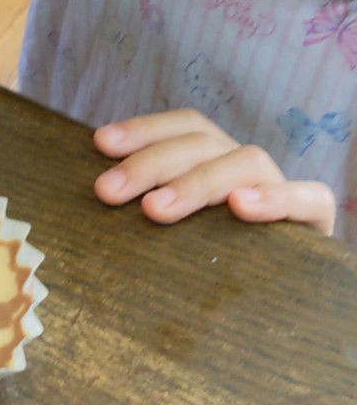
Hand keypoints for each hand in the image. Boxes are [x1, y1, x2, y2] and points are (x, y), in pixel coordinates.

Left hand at [93, 109, 334, 234]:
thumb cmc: (210, 247)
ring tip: (156, 208)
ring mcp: (277, 185)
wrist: (284, 285)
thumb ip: (149, 197)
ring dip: (196, 182)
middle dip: (149, 163)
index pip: (181, 127)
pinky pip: (307, 197)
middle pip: (199, 143)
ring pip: (246, 160)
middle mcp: (241, 163)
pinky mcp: (313, 215)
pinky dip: (274, 198)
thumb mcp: (175, 220)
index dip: (143, 129)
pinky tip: (240, 206)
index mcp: (210, 156)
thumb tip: (99, 189)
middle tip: (108, 191)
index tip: (100, 143)